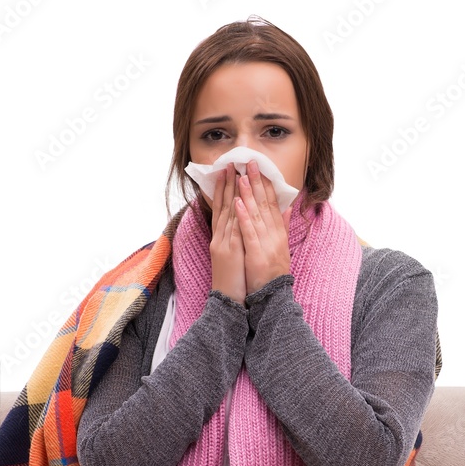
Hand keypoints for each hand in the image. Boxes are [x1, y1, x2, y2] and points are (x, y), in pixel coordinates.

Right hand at [210, 163, 246, 304]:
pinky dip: (235, 215)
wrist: (227, 301)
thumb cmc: (233, 279)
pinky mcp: (229, 252)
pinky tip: (238, 201)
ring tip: (234, 174)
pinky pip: (233, 230)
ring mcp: (223, 243)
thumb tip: (244, 223)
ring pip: (227, 214)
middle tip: (230, 164)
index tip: (230, 172)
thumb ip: (239, 238)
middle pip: (223, 206)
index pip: (224, 209)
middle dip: (227, 185)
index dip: (226, 190)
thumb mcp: (236, 255)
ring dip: (230, 193)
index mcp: (223, 237)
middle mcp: (220, 237)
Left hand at [235, 160, 291, 294]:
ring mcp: (266, 244)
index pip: (272, 203)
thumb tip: (287, 207)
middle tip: (250, 162)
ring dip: (249, 194)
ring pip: (256, 214)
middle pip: (265, 204)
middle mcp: (274, 235)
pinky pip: (249, 233)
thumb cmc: (271, 272)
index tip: (260, 167)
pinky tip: (237, 203)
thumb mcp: (280, 246)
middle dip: (257, 182)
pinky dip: (244, 217)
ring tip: (241, 176)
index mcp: (278, 232)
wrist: (271, 296)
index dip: (265, 184)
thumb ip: (283, 226)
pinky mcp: (257, 254)